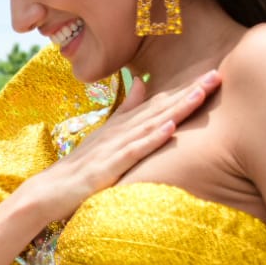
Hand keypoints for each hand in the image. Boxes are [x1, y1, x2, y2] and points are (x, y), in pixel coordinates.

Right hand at [17, 70, 220, 223]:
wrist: (48, 191)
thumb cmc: (79, 167)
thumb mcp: (104, 135)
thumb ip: (125, 110)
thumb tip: (143, 82)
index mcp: (122, 125)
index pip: (159, 103)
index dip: (186, 88)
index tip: (212, 73)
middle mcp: (120, 132)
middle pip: (160, 108)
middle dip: (189, 91)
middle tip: (218, 72)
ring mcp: (114, 148)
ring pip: (152, 125)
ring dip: (177, 108)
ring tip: (201, 92)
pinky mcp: (108, 167)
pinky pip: (134, 151)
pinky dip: (152, 139)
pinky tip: (170, 128)